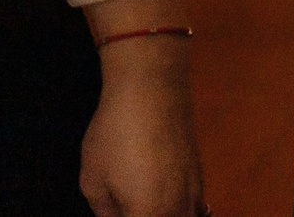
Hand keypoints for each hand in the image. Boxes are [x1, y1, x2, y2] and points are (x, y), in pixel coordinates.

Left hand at [80, 37, 203, 216]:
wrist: (152, 89)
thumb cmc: (115, 133)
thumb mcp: (93, 179)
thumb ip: (105, 211)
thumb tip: (116, 216)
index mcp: (149, 214)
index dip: (120, 216)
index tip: (113, 210)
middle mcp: (178, 209)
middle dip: (141, 214)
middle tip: (123, 206)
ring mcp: (195, 192)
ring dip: (164, 215)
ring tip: (142, 203)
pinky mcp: (200, 174)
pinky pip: (196, 210)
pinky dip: (180, 212)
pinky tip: (165, 206)